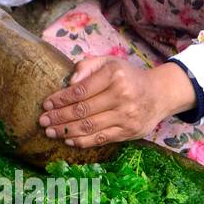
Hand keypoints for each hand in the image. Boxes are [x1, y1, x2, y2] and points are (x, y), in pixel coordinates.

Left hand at [38, 56, 196, 148]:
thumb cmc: (128, 76)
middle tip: (43, 121)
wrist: (159, 94)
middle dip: (59, 117)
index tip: (47, 104)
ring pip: (89, 127)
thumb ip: (87, 66)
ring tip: (50, 132)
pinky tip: (68, 140)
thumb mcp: (109, 62)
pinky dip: (82, 141)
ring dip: (66, 131)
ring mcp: (126, 116)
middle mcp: (121, 95)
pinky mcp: (128, 132)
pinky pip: (100, 139)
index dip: (60, 99)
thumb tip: (69, 82)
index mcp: (114, 75)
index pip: (80, 90)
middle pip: (82, 110)